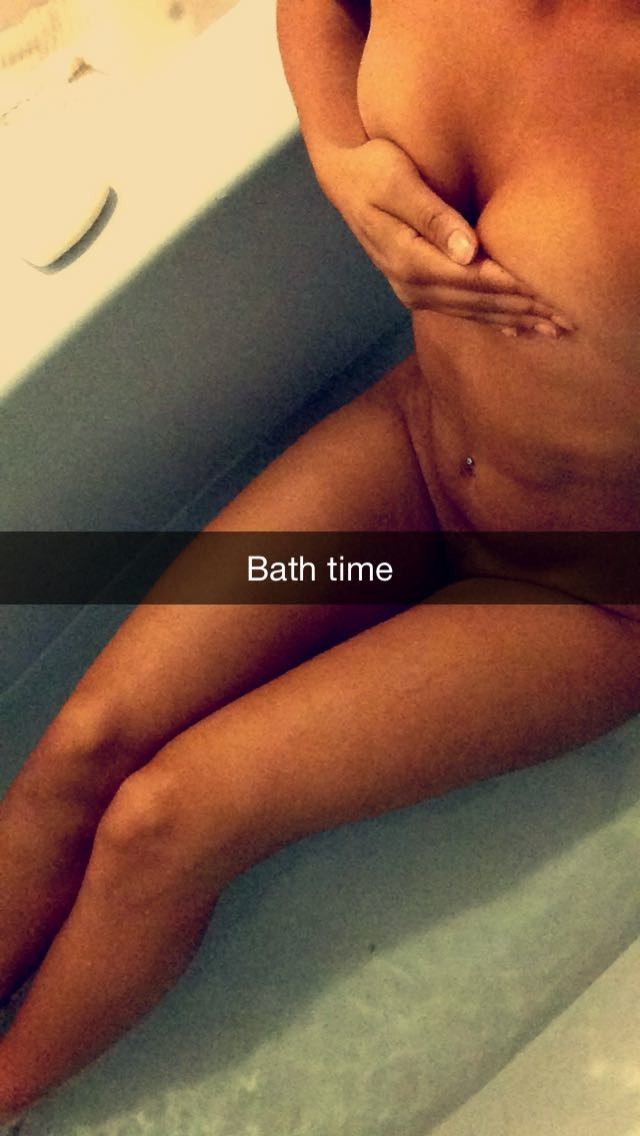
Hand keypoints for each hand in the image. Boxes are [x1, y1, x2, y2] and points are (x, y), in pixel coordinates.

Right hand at [316, 137, 572, 335]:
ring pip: (473, 313)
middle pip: (478, 303)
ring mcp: (413, 292)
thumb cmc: (375, 168)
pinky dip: (493, 320)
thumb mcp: (399, 183)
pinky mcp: (418, 289)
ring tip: (553, 331)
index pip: (474, 280)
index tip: (552, 297)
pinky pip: (462, 311)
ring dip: (514, 322)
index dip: (514, 289)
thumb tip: (468, 252)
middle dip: (523, 312)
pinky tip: (518, 330)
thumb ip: (433, 217)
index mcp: (410, 260)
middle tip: (567, 322)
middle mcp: (411, 284)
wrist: (344, 179)